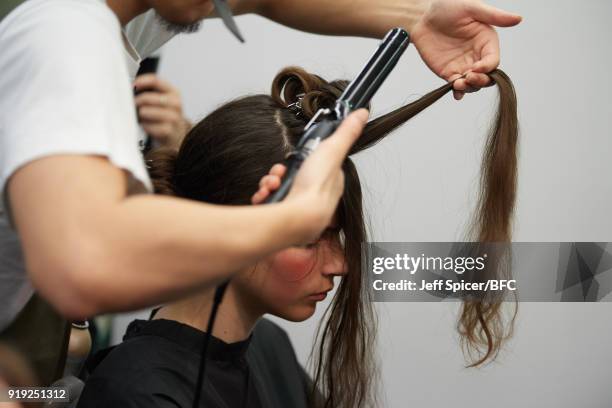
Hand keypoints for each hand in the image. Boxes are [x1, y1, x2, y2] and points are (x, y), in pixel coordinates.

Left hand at [134, 74, 191, 148]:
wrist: (177, 133)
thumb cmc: (166, 115)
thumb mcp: (163, 99)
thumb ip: (151, 91)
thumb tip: (133, 89)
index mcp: (174, 92)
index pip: (155, 81)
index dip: (141, 82)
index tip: (133, 86)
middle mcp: (175, 104)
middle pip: (147, 98)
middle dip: (137, 101)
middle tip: (134, 104)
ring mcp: (173, 117)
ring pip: (145, 111)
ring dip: (140, 114)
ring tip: (142, 116)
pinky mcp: (168, 130)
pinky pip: (147, 125)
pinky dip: (144, 125)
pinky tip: (147, 125)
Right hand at [251, 110, 368, 242]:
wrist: (297, 218)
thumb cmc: (316, 189)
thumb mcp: (332, 150)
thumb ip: (346, 132)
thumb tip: (362, 114)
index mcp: (330, 182)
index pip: (316, 165)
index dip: (303, 158)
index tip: (296, 156)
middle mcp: (316, 197)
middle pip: (294, 175)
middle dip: (280, 171)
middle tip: (279, 172)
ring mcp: (300, 208)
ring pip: (280, 187)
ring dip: (271, 182)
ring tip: (273, 184)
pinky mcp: (284, 218)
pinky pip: (270, 201)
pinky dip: (264, 195)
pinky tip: (266, 196)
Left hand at [411, 0, 521, 99]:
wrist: (422, 16)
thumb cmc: (447, 6)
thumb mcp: (471, 8)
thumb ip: (494, 16)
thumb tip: (519, 19)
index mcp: (486, 42)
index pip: (493, 60)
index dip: (487, 67)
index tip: (476, 67)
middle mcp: (477, 55)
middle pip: (486, 76)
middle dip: (480, 81)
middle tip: (468, 77)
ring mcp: (463, 66)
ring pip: (473, 84)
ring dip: (469, 87)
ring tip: (459, 84)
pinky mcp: (449, 72)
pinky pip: (456, 86)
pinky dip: (458, 91)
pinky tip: (456, 92)